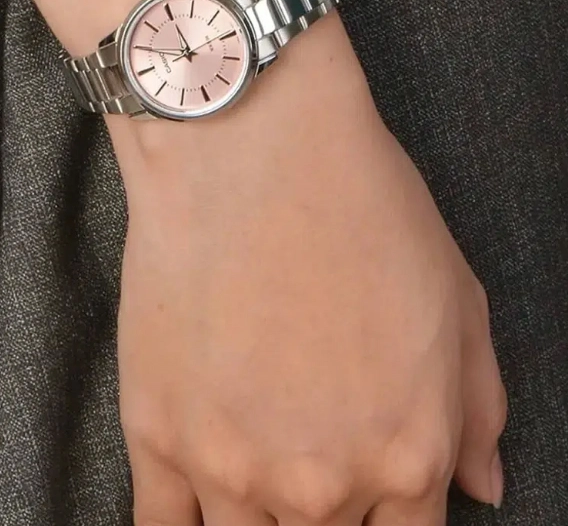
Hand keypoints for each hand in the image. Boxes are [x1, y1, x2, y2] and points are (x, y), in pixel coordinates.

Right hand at [109, 15, 506, 525]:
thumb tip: (482, 484)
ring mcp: (229, 466)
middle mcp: (319, 484)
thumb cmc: (355, 206)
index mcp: (405, 456)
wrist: (249, 152)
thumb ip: (477, 407)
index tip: (364, 486)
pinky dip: (182, 525)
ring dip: (255, 516)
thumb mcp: (455, 296)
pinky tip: (195, 504)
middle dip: (323, 512)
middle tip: (301, 452)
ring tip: (250, 463)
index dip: (388, 514)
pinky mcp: (156, 434)